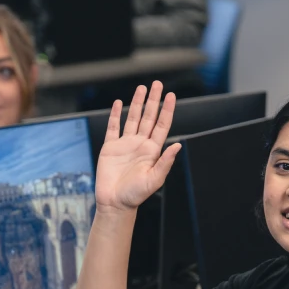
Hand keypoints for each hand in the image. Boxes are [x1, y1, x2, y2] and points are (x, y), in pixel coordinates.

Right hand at [94, 81, 180, 211]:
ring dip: (137, 103)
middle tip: (157, 84)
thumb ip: (165, 162)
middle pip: (148, 117)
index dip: (166, 110)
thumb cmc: (135, 195)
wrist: (115, 203)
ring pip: (133, 118)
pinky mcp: (110, 148)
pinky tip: (118, 104)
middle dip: (153, 100)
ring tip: (142, 88)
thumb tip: (177, 145)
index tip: (171, 96)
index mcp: (152, 150)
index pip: (161, 125)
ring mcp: (125, 144)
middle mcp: (140, 144)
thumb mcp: (154, 180)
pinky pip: (113, 128)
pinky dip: (115, 115)